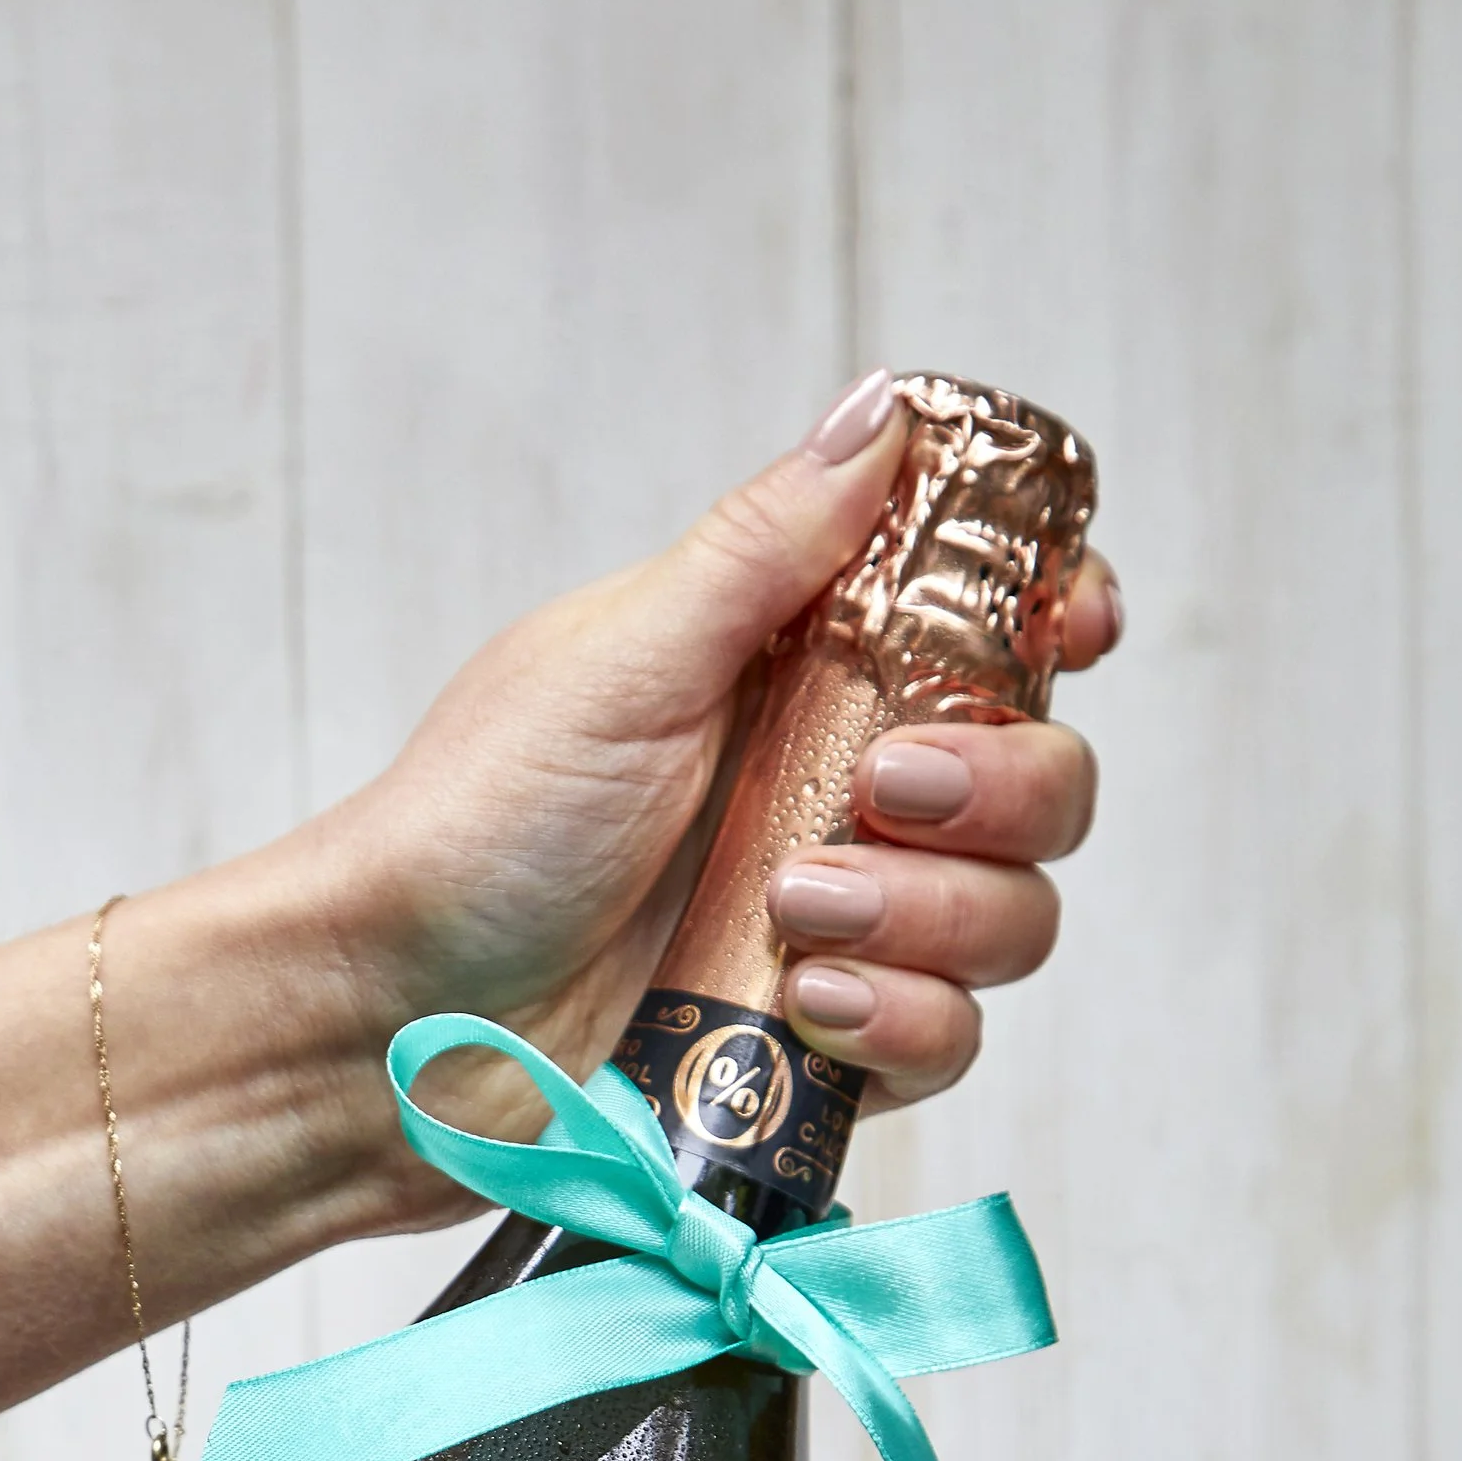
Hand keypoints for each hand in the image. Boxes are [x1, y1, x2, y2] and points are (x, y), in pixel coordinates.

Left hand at [312, 367, 1116, 1225]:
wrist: (389, 1020)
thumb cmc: (472, 827)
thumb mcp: (620, 658)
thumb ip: (767, 549)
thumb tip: (886, 410)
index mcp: (798, 673)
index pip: (989, 630)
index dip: (1056, 623)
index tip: (1071, 629)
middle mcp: (838, 794)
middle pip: (1043, 778)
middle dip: (1002, 786)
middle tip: (884, 793)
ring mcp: (839, 928)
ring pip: (1013, 917)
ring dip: (935, 914)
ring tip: (795, 915)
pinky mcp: (820, 1050)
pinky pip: (946, 1040)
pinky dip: (900, 1022)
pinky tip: (802, 1004)